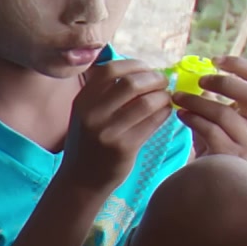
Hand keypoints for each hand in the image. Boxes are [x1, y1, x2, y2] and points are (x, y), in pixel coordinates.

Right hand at [66, 58, 177, 191]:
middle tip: (163, 83)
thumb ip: (106, 94)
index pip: (110, 70)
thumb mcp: (86, 114)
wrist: (81, 180)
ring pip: (146, 103)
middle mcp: (91, 114)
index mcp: (82, 101)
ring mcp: (107, 132)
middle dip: (154, 79)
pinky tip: (165, 113)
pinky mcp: (123, 147)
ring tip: (166, 99)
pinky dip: (165, 113)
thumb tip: (144, 72)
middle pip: (131, 84)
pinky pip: (153, 122)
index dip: (135, 65)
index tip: (147, 70)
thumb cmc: (90, 142)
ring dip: (163, 97)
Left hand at [172, 53, 246, 160]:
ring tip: (177, 97)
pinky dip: (192, 120)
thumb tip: (190, 70)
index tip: (214, 60)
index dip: (240, 64)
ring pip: (224, 114)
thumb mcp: (215, 111)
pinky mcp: (232, 154)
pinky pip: (211, 131)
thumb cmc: (212, 135)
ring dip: (196, 102)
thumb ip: (210, 93)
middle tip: (199, 80)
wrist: (210, 171)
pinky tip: (180, 115)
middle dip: (222, 83)